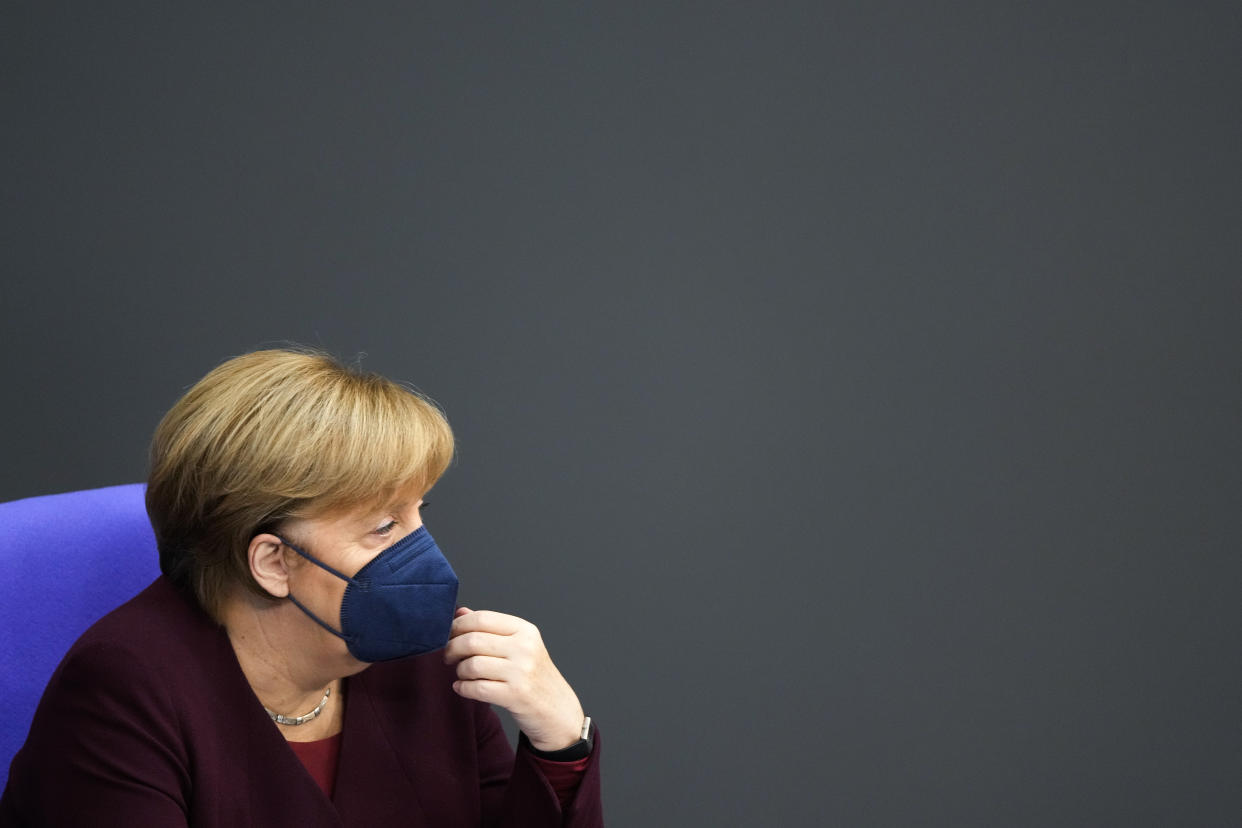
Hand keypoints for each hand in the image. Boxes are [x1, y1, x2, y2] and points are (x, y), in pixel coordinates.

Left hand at [443, 606, 584, 751]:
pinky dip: (463, 688)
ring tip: (462, 674)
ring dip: (459, 671)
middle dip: (452, 649)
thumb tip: (460, 612)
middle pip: (472, 641)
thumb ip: (490, 628)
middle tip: (448, 657)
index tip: (449, 635)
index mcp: (525, 630)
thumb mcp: (519, 646)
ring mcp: (521, 672)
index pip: (482, 618)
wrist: (557, 710)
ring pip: (472, 665)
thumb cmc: (532, 676)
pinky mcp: (515, 695)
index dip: (458, 626)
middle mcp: (525, 648)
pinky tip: (462, 688)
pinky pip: (476, 688)